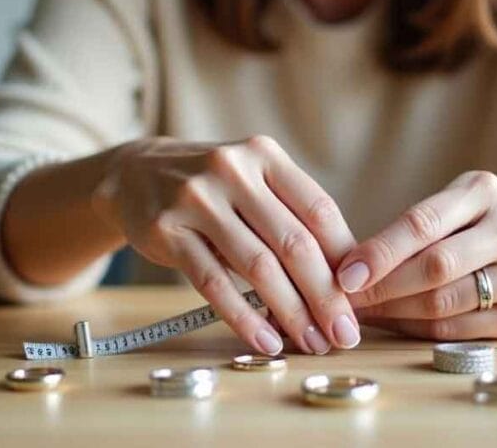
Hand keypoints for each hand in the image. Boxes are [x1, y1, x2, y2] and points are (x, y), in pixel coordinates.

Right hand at [95, 135, 360, 354]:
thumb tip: (344, 278)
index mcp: (265, 155)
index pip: (318, 211)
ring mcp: (197, 199)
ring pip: (256, 265)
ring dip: (290, 312)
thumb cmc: (213, 188)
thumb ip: (292, 216)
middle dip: (324, 295)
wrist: (136, 174)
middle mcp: (233, 170)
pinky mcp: (167, 230)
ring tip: (310, 341)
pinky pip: (213, 282)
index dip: (344, 259)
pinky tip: (264, 340)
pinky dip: (243, 316)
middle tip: (343, 333)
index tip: (360, 298)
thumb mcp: (253, 181)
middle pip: (292, 242)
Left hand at [336, 171, 496, 339]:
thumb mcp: (452, 204)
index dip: (380, 251)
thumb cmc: (476, 223)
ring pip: (443, 303)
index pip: (423, 223)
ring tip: (360, 312)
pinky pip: (455, 330)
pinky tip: (391, 323)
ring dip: (393, 312)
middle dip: (381, 286)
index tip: (345, 272)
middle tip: (343, 299)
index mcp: (484, 192)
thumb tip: (346, 266)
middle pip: (434, 267)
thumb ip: (408, 228)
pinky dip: (414, 329)